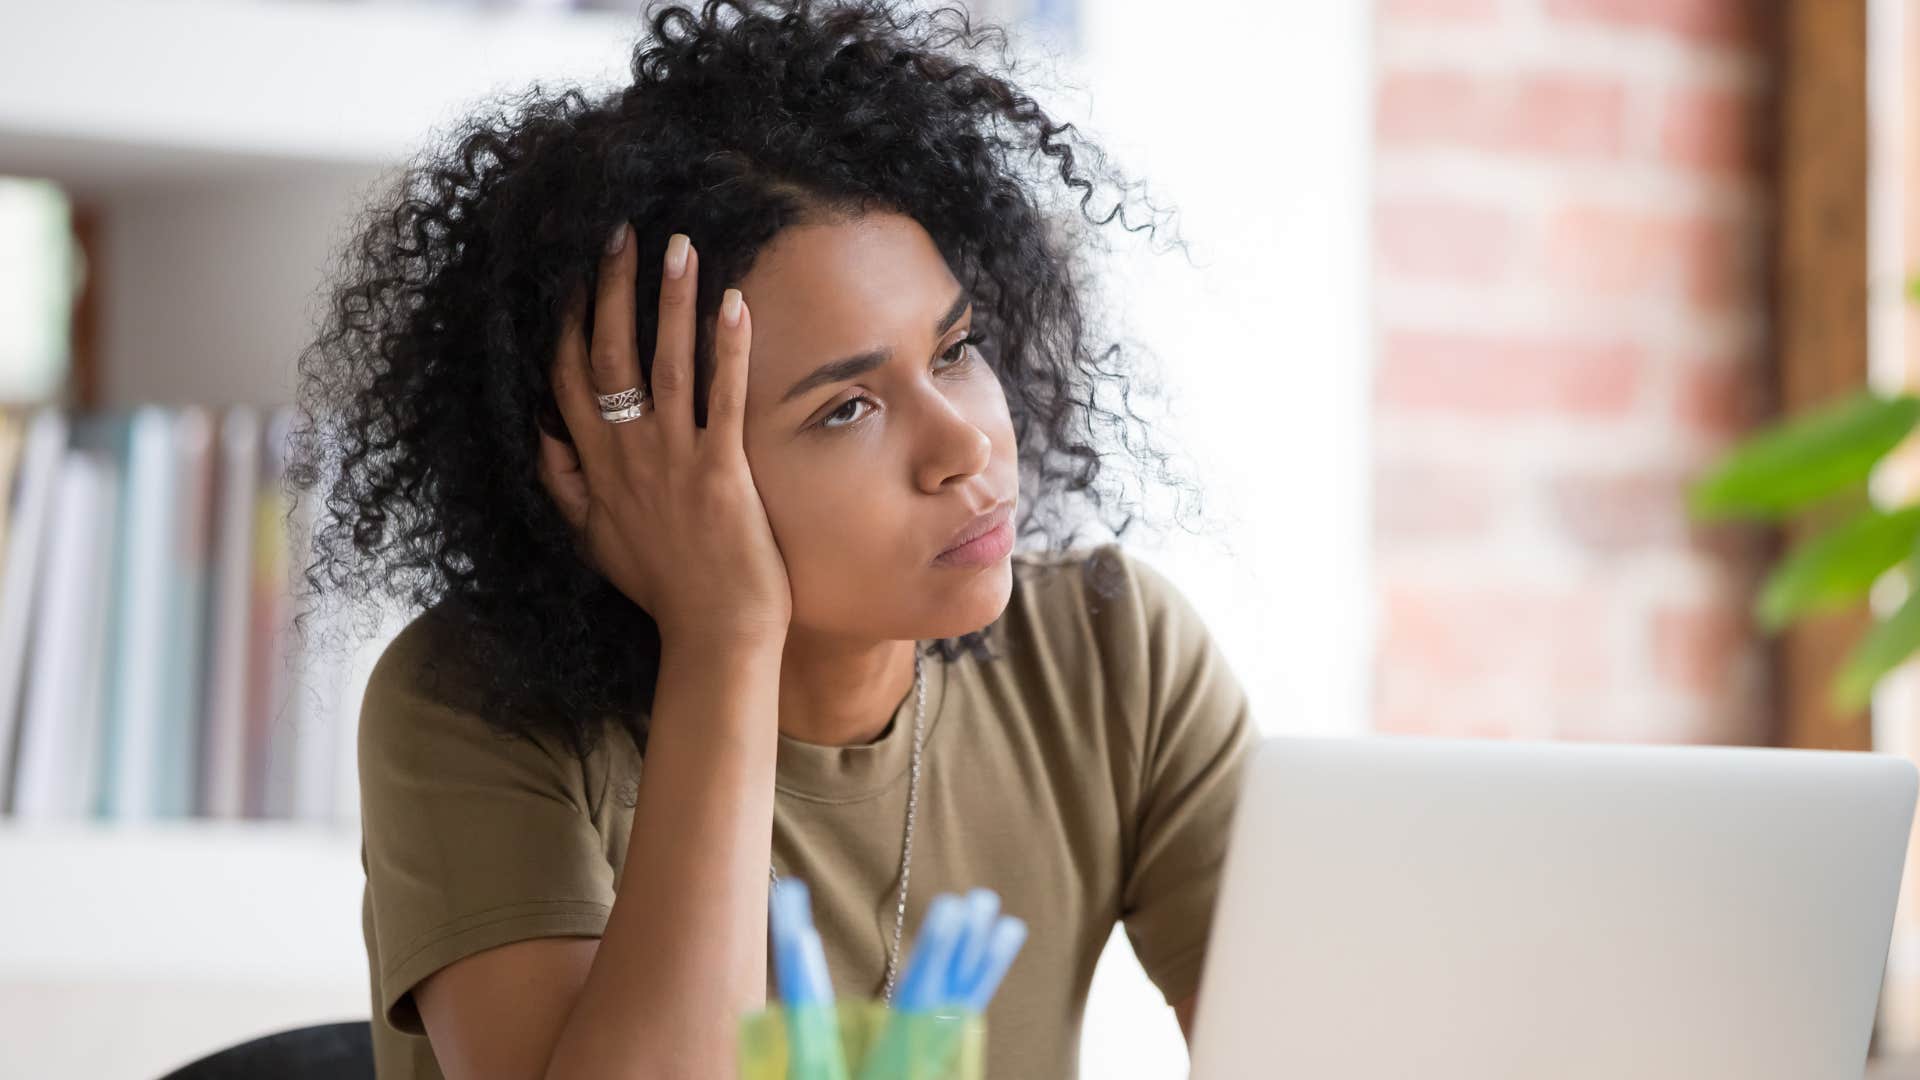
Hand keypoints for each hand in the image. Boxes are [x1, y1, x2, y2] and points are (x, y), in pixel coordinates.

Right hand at [537, 223, 791, 646]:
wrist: (713, 636)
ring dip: (670, 300)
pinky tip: (735, 302)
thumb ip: (564, 485)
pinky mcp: (722, 473)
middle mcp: (626, 456)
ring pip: (663, 364)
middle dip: (613, 288)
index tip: (574, 270)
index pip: (568, 377)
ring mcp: (673, 463)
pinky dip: (727, 349)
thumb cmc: (661, 587)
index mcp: (595, 467)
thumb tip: (540, 438)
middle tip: (620, 230)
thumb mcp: (592, 538)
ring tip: (679, 243)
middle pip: (609, 354)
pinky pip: (723, 398)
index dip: (570, 319)